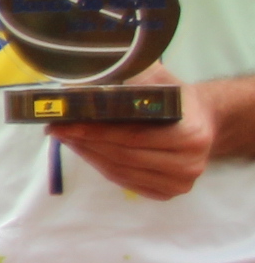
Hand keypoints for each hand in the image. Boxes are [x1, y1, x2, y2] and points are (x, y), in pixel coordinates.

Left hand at [52, 66, 214, 197]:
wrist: (206, 121)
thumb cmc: (179, 98)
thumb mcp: (161, 81)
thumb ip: (133, 76)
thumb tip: (91, 70)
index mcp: (190, 135)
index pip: (132, 136)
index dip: (94, 131)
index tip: (63, 123)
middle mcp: (189, 164)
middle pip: (123, 156)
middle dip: (85, 142)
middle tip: (56, 130)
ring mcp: (179, 183)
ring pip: (120, 172)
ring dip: (88, 155)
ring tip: (66, 138)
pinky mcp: (168, 192)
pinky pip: (125, 181)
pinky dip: (102, 166)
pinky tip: (85, 150)